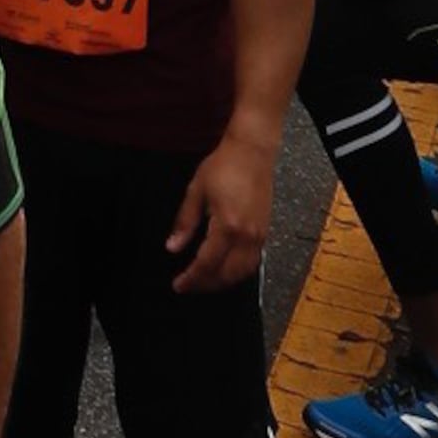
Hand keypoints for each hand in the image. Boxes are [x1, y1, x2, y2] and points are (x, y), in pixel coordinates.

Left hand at [169, 128, 277, 291]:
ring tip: (204, 281)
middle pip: (226, 274)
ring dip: (222, 282)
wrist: (252, 152)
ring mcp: (259, 236)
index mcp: (227, 226)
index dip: (192, 278)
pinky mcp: (265, 233)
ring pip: (242, 273)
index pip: (207, 263)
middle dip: (206, 284)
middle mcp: (246, 236)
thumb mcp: (196, 190)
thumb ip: (185, 222)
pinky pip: (252, 263)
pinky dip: (237, 273)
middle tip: (189, 286)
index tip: (178, 285)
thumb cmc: (222, 167)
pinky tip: (224, 270)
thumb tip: (172, 247)